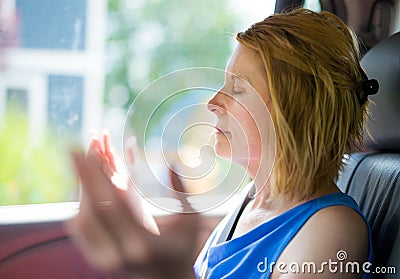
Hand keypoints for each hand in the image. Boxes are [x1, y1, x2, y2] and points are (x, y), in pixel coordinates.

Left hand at [66, 152, 198, 278]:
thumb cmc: (182, 248)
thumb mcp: (191, 221)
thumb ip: (181, 192)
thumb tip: (170, 162)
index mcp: (144, 244)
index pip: (114, 206)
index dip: (98, 178)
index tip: (88, 152)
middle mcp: (119, 254)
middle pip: (92, 210)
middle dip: (82, 177)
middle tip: (75, 150)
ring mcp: (104, 259)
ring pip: (82, 219)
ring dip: (79, 188)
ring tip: (82, 163)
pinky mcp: (95, 258)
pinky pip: (81, 227)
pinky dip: (80, 201)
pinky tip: (84, 184)